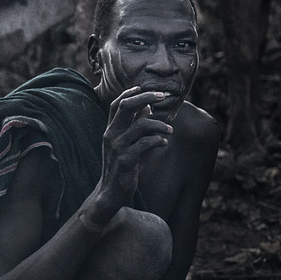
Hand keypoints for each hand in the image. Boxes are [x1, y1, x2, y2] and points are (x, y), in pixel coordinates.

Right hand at [98, 74, 172, 206]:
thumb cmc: (121, 166)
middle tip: (163, 96)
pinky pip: (146, 143)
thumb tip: (147, 107)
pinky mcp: (126, 160)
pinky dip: (158, 140)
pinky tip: (163, 143)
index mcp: (110, 130)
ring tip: (170, 130)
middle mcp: (111, 135)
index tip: (143, 87)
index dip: (129, 93)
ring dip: (160, 124)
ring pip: (141, 125)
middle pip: (126, 107)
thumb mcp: (125, 143)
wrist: (111, 192)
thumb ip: (134, 125)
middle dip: (146, 97)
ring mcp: (117, 147)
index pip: (116, 104)